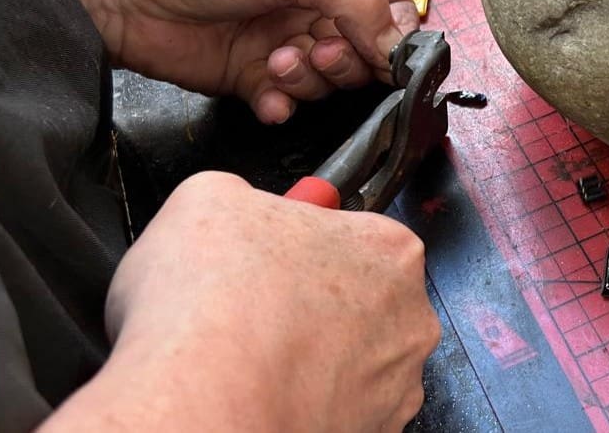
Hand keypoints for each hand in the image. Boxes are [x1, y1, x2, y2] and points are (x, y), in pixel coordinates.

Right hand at [42, 172, 440, 431]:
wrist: (200, 406)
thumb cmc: (213, 306)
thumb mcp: (208, 198)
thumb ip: (243, 197)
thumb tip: (234, 209)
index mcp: (389, 249)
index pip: (356, 235)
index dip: (304, 244)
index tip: (270, 257)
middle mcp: (409, 320)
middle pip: (362, 301)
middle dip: (313, 303)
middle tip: (253, 308)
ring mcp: (394, 389)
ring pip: (353, 363)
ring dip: (312, 359)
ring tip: (250, 358)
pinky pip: (337, 412)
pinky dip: (305, 406)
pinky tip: (261, 394)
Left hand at [46, 0, 418, 122]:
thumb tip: (399, 45)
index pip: (391, 7)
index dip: (391, 37)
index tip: (380, 56)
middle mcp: (313, 2)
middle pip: (365, 52)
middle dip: (344, 61)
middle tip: (314, 53)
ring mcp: (283, 40)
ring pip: (329, 83)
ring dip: (307, 82)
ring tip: (274, 62)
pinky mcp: (252, 77)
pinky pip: (289, 104)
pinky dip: (281, 104)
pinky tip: (263, 91)